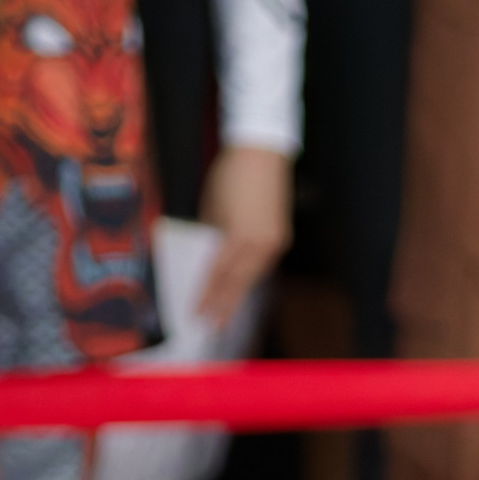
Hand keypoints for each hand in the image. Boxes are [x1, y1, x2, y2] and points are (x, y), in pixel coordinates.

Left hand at [196, 144, 292, 331]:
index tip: (197, 313)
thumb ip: (211, 234)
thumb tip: (208, 256)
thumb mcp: (211, 206)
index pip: (218, 274)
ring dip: (239, 295)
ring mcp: (275, 242)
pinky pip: (262, 264)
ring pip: (253, 275)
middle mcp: (261, 245)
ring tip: (226, 314)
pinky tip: (243, 287)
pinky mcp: (281, 236)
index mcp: (239, 237)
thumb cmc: (230, 174)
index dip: (207, 296)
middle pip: (239, 282)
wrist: (262, 152)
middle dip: (224, 305)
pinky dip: (250, 277)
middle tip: (213, 327)